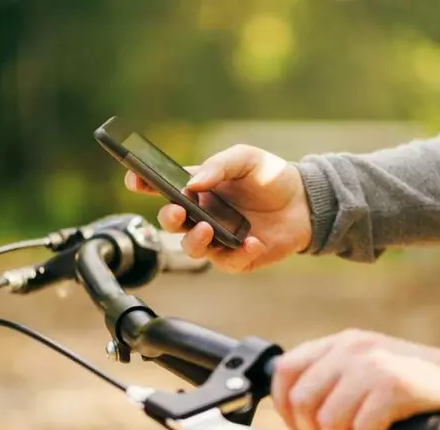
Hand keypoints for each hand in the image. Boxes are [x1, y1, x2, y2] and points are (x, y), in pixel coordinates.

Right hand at [125, 144, 311, 272]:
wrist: (305, 202)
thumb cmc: (270, 177)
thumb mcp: (246, 159)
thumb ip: (219, 165)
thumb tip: (193, 183)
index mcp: (197, 188)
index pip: (161, 187)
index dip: (142, 183)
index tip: (134, 179)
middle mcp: (201, 215)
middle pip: (171, 222)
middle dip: (169, 219)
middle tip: (179, 212)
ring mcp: (217, 238)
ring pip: (191, 248)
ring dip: (195, 241)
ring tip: (209, 228)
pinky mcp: (237, 257)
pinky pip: (228, 262)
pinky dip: (238, 254)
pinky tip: (252, 242)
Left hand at [270, 329, 439, 429]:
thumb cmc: (411, 389)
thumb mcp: (364, 387)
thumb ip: (328, 406)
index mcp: (339, 344)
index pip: (285, 370)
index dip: (283, 406)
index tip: (300, 428)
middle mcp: (351, 349)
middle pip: (301, 400)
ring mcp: (374, 364)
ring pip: (328, 420)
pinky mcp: (396, 385)